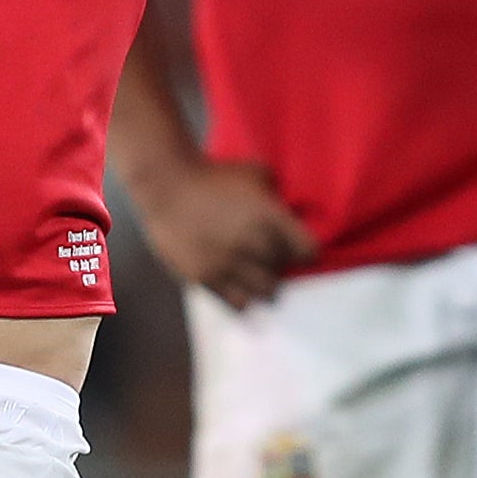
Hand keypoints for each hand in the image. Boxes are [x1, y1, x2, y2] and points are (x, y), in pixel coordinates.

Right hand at [131, 157, 314, 309]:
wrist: (167, 185)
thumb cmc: (214, 176)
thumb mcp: (256, 174)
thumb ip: (277, 197)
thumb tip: (292, 215)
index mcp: (269, 217)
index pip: (309, 250)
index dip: (306, 250)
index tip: (300, 248)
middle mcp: (252, 244)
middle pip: (285, 272)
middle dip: (280, 264)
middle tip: (271, 256)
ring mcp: (228, 264)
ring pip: (265, 292)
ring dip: (263, 282)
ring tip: (254, 271)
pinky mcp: (205, 278)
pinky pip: (237, 303)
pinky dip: (243, 296)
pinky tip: (238, 283)